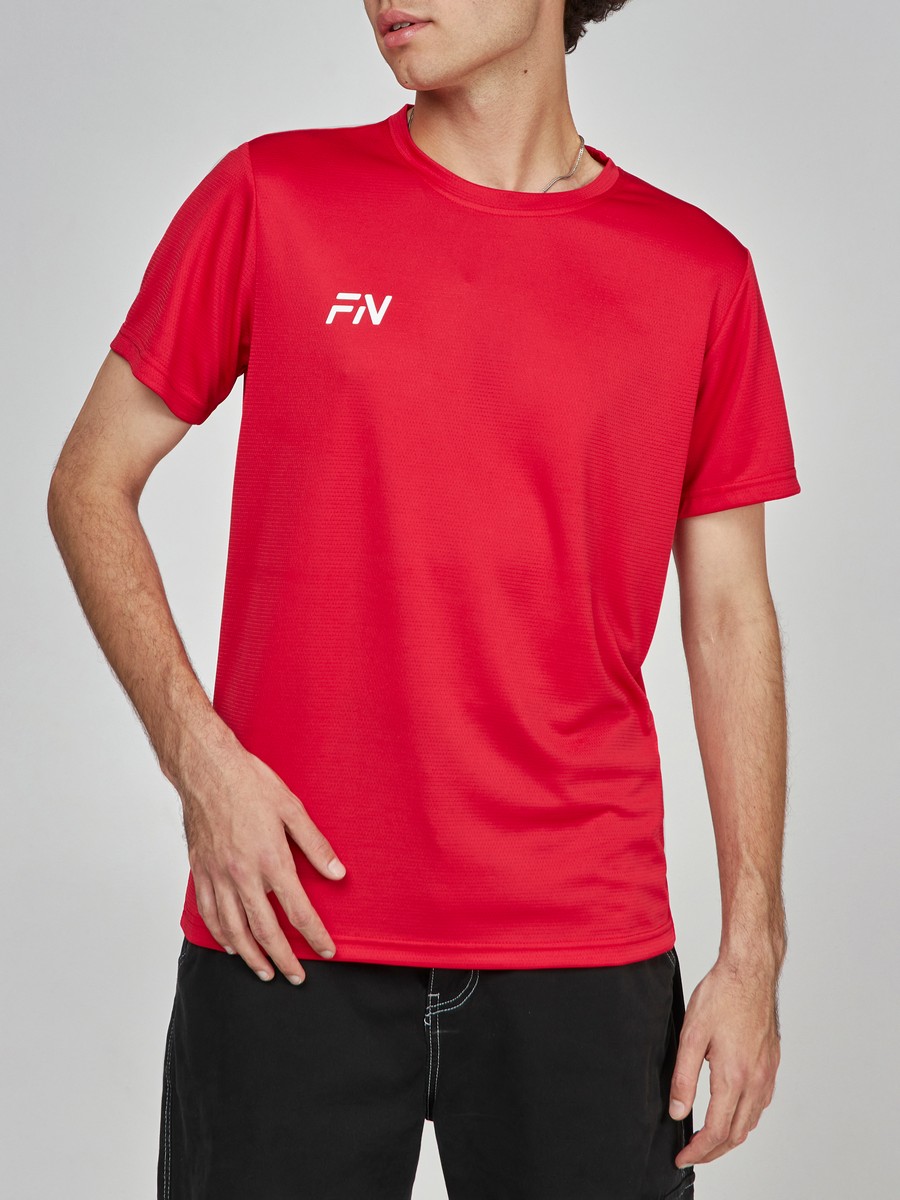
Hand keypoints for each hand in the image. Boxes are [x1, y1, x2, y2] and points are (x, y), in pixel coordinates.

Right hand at [170, 735, 346, 984]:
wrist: (206, 769)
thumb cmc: (249, 783)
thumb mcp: (292, 808)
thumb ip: (315, 845)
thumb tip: (338, 873)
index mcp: (271, 859)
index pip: (298, 911)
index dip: (315, 936)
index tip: (327, 952)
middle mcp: (242, 874)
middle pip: (265, 931)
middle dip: (283, 959)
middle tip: (296, 977)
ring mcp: (218, 875)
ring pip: (234, 930)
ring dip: (251, 957)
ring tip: (265, 972)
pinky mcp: (200, 871)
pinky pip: (209, 914)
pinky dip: (221, 936)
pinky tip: (232, 945)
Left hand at [669, 952, 781, 1165]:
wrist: (750, 972)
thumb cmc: (722, 995)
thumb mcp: (691, 1034)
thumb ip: (683, 1077)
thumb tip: (677, 1112)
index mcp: (734, 1076)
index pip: (716, 1131)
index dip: (698, 1150)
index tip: (682, 1156)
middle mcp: (756, 1081)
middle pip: (736, 1134)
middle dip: (713, 1151)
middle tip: (692, 1153)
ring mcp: (767, 1073)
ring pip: (751, 1122)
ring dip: (730, 1137)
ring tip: (709, 1138)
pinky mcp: (772, 1063)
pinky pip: (761, 1104)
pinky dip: (745, 1118)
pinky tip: (732, 1110)